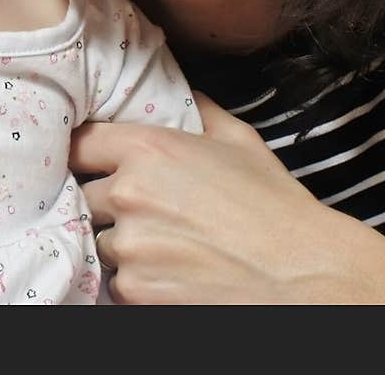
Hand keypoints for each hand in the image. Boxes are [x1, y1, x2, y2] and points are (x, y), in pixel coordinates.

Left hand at [73, 93, 384, 302]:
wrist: (303, 276)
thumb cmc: (275, 207)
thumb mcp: (239, 141)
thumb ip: (199, 110)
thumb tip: (183, 94)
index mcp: (148, 149)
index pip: (81, 144)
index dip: (84, 153)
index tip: (90, 161)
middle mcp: (128, 193)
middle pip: (85, 193)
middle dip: (107, 200)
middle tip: (142, 208)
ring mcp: (129, 245)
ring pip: (101, 238)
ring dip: (122, 240)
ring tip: (164, 242)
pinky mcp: (135, 289)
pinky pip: (116, 279)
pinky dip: (135, 277)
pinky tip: (170, 270)